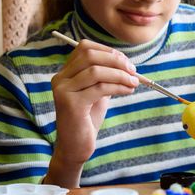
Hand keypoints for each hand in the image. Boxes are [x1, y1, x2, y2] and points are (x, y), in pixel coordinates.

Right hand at [46, 39, 137, 186]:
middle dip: (116, 60)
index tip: (125, 62)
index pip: (85, 47)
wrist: (76, 147)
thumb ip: (106, 76)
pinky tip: (128, 91)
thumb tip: (127, 63)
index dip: (108, 51)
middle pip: (90, 55)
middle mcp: (60, 79)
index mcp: (65, 73)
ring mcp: (63, 91)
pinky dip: (119, 87)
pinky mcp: (71, 104)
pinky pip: (100, 88)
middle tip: (133, 71)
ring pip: (96, 71)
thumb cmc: (87, 119)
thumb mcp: (97, 92)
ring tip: (134, 83)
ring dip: (120, 75)